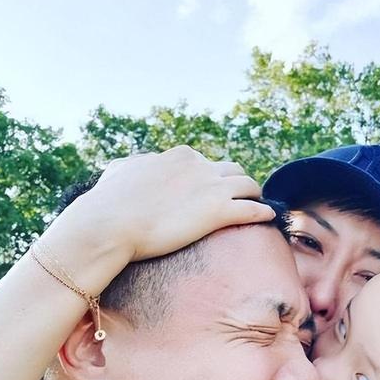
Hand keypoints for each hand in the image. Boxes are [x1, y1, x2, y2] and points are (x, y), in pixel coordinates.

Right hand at [61, 145, 272, 262]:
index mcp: (180, 155)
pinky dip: (264, 213)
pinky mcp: (218, 212)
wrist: (111, 223)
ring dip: (255, 196)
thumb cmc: (110, 202)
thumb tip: (132, 167)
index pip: (207, 162)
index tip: (215, 190)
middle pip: (234, 171)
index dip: (214, 177)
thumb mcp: (121, 172)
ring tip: (260, 207)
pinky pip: (253, 209)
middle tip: (244, 198)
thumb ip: (134, 166)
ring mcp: (211, 188)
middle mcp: (200, 166)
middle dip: (239, 184)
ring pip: (249, 186)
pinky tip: (269, 218)